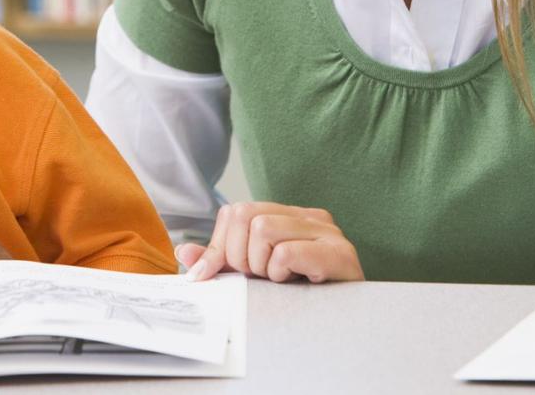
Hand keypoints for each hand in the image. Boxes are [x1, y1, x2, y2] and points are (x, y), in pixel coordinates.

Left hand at [176, 202, 363, 283]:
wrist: (349, 322)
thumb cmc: (301, 296)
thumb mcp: (255, 275)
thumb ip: (222, 261)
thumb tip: (185, 252)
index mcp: (288, 215)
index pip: (235, 212)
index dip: (222, 247)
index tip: (229, 273)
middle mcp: (309, 215)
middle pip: (245, 216)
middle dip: (241, 256)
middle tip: (261, 278)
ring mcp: (327, 231)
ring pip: (263, 230)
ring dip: (262, 266)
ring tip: (281, 280)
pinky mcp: (339, 253)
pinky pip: (286, 252)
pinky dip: (280, 272)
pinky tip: (296, 282)